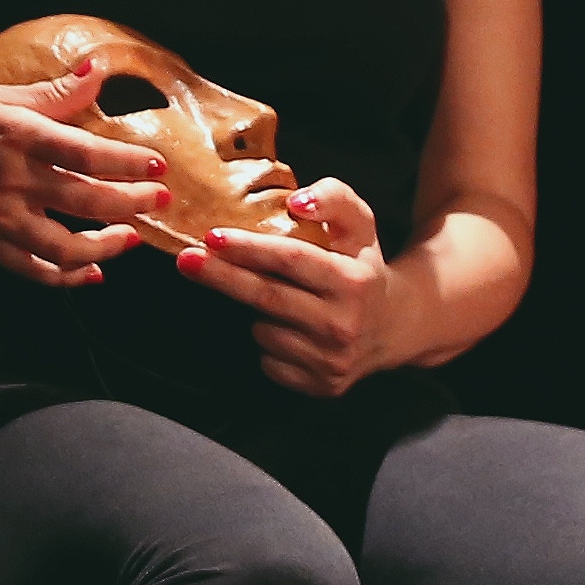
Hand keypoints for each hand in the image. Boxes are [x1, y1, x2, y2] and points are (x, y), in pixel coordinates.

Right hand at [0, 70, 171, 289]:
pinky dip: (64, 277)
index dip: (127, 163)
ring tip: (131, 237)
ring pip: (63, 245)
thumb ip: (49, 93)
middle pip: (84, 200)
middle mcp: (9, 179)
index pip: (84, 152)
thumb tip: (98, 71)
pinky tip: (91, 273)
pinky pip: (31, 270)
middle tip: (162, 201)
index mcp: (13, 134)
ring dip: (105, 247)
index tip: (159, 166)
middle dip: (132, 204)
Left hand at [182, 177, 406, 396]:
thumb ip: (333, 198)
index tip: (212, 237)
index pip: (292, 260)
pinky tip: (291, 330)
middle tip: (187, 260)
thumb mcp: (359, 225)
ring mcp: (331, 361)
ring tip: (280, 300)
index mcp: (353, 282)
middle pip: (267, 297)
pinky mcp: (321, 387)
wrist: (397, 326)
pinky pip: (269, 361)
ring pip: (264, 331)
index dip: (249, 248)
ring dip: (257, 313)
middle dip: (222, 277)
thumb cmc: (365, 267)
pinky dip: (270, 342)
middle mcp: (343, 325)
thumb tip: (295, 202)